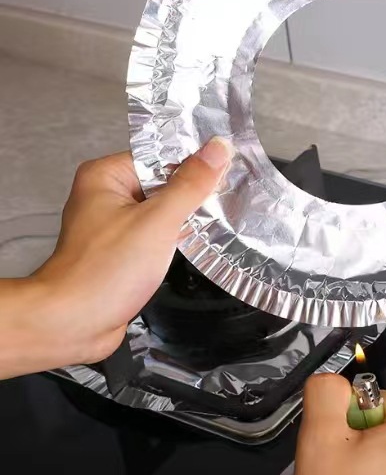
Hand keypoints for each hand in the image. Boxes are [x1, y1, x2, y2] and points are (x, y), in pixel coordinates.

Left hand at [0, 138, 231, 378]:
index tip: (223, 169)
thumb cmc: (100, 273)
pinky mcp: (120, 252)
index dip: (192, 164)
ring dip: (183, 220)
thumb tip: (216, 150)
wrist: (73, 325)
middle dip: (191, 195)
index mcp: (105, 176)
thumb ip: (190, 184)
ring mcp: (112, 226)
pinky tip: (191, 247)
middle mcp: (104, 197)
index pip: (159, 156)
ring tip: (208, 225)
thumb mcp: (158, 221)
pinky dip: (172, 241)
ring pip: (160, 212)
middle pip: (162, 183)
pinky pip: (154, 236)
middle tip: (220, 202)